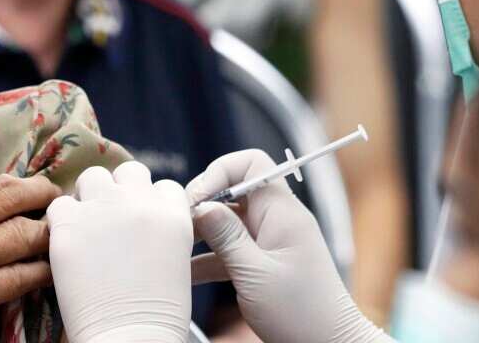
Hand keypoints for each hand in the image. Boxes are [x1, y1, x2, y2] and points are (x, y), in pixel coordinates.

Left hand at [47, 161, 192, 342]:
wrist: (128, 336)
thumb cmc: (156, 314)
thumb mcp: (176, 262)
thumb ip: (161, 230)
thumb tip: (143, 221)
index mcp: (172, 213)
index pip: (162, 186)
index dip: (150, 202)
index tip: (140, 222)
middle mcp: (139, 202)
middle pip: (128, 171)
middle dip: (120, 190)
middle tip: (111, 218)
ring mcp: (102, 209)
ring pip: (92, 177)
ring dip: (90, 196)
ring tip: (86, 225)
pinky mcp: (68, 224)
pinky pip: (59, 204)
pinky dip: (62, 220)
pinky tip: (67, 241)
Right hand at [187, 150, 390, 342]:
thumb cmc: (303, 314)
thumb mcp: (255, 273)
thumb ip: (225, 235)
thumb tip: (201, 204)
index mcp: (283, 212)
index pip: (251, 164)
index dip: (219, 173)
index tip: (195, 199)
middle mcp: (278, 220)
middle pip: (234, 192)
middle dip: (204, 204)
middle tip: (179, 225)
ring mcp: (271, 241)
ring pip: (228, 223)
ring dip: (202, 234)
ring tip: (176, 249)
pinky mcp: (265, 263)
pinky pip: (231, 249)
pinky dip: (209, 258)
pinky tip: (187, 273)